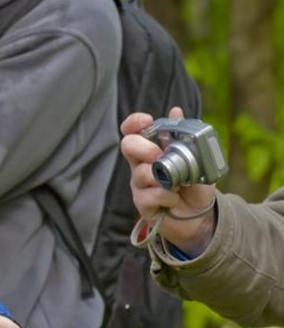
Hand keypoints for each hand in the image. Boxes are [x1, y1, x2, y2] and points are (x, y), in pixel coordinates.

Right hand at [120, 107, 216, 254]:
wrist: (200, 216)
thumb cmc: (194, 186)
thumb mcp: (197, 159)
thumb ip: (185, 137)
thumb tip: (176, 110)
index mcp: (150, 150)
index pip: (132, 131)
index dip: (134, 122)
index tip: (146, 120)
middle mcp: (140, 165)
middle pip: (127, 146)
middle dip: (144, 147)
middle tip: (159, 155)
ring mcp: (139, 185)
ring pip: (140, 173)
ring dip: (162, 177)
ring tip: (177, 184)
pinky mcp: (142, 204)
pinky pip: (149, 196)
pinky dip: (167, 196)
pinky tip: (175, 199)